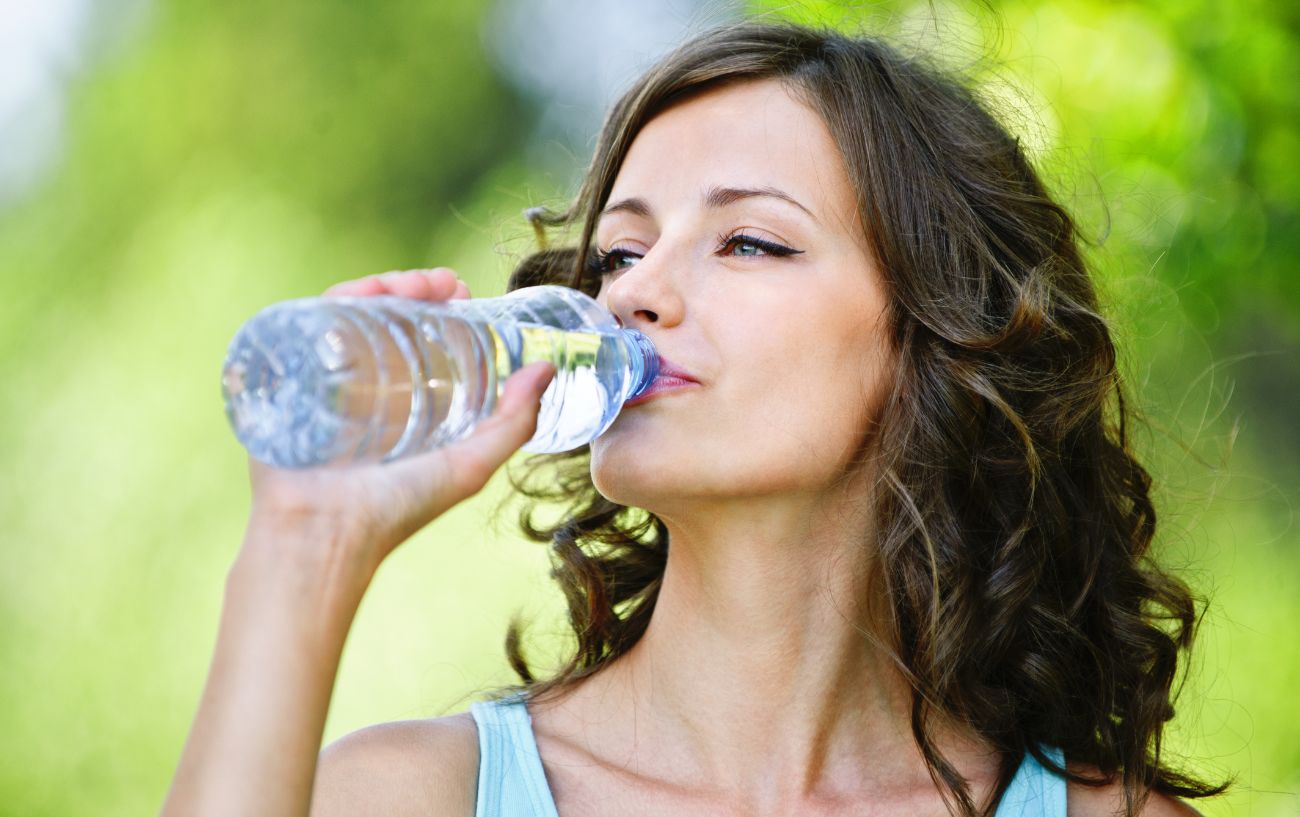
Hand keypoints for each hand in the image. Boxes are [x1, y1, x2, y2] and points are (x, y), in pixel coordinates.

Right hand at [243, 268, 554, 575]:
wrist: (324, 535)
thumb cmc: (396, 510)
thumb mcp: (470, 464)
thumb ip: (513, 423)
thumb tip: (547, 368)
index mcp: (399, 401)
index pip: (417, 336)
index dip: (440, 307)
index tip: (463, 291)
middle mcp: (359, 385)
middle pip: (383, 316)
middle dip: (414, 288)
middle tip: (444, 283)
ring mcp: (321, 378)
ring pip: (349, 312)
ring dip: (382, 286)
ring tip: (414, 284)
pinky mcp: (285, 378)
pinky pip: (307, 325)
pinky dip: (336, 299)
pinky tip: (364, 291)